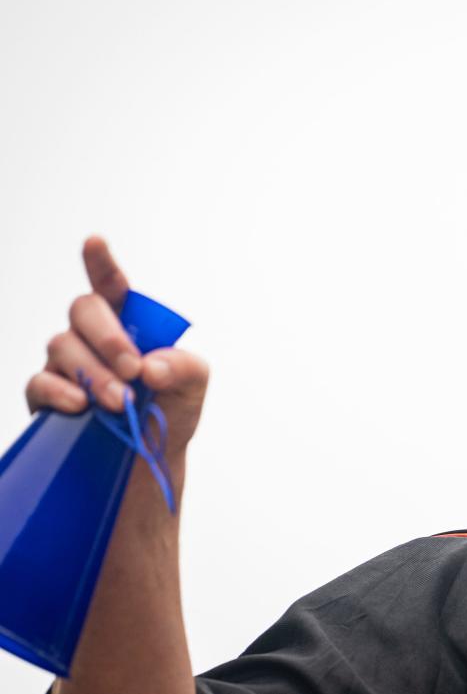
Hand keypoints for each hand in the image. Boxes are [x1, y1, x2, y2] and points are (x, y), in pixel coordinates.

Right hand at [24, 236, 208, 468]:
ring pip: (63, 346)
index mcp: (128, 322)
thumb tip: (150, 367)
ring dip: (95, 373)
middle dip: (109, 336)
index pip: (112, 286)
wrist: (149, 458)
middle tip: (134, 369)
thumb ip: (184, 367)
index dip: (101, 263)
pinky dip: (61, 391)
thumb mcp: (193, 385)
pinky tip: (81, 405)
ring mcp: (65, 363)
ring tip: (120, 401)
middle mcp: (91, 336)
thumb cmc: (169, 410)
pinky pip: (40, 382)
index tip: (95, 241)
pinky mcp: (46, 395)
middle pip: (84, 310)